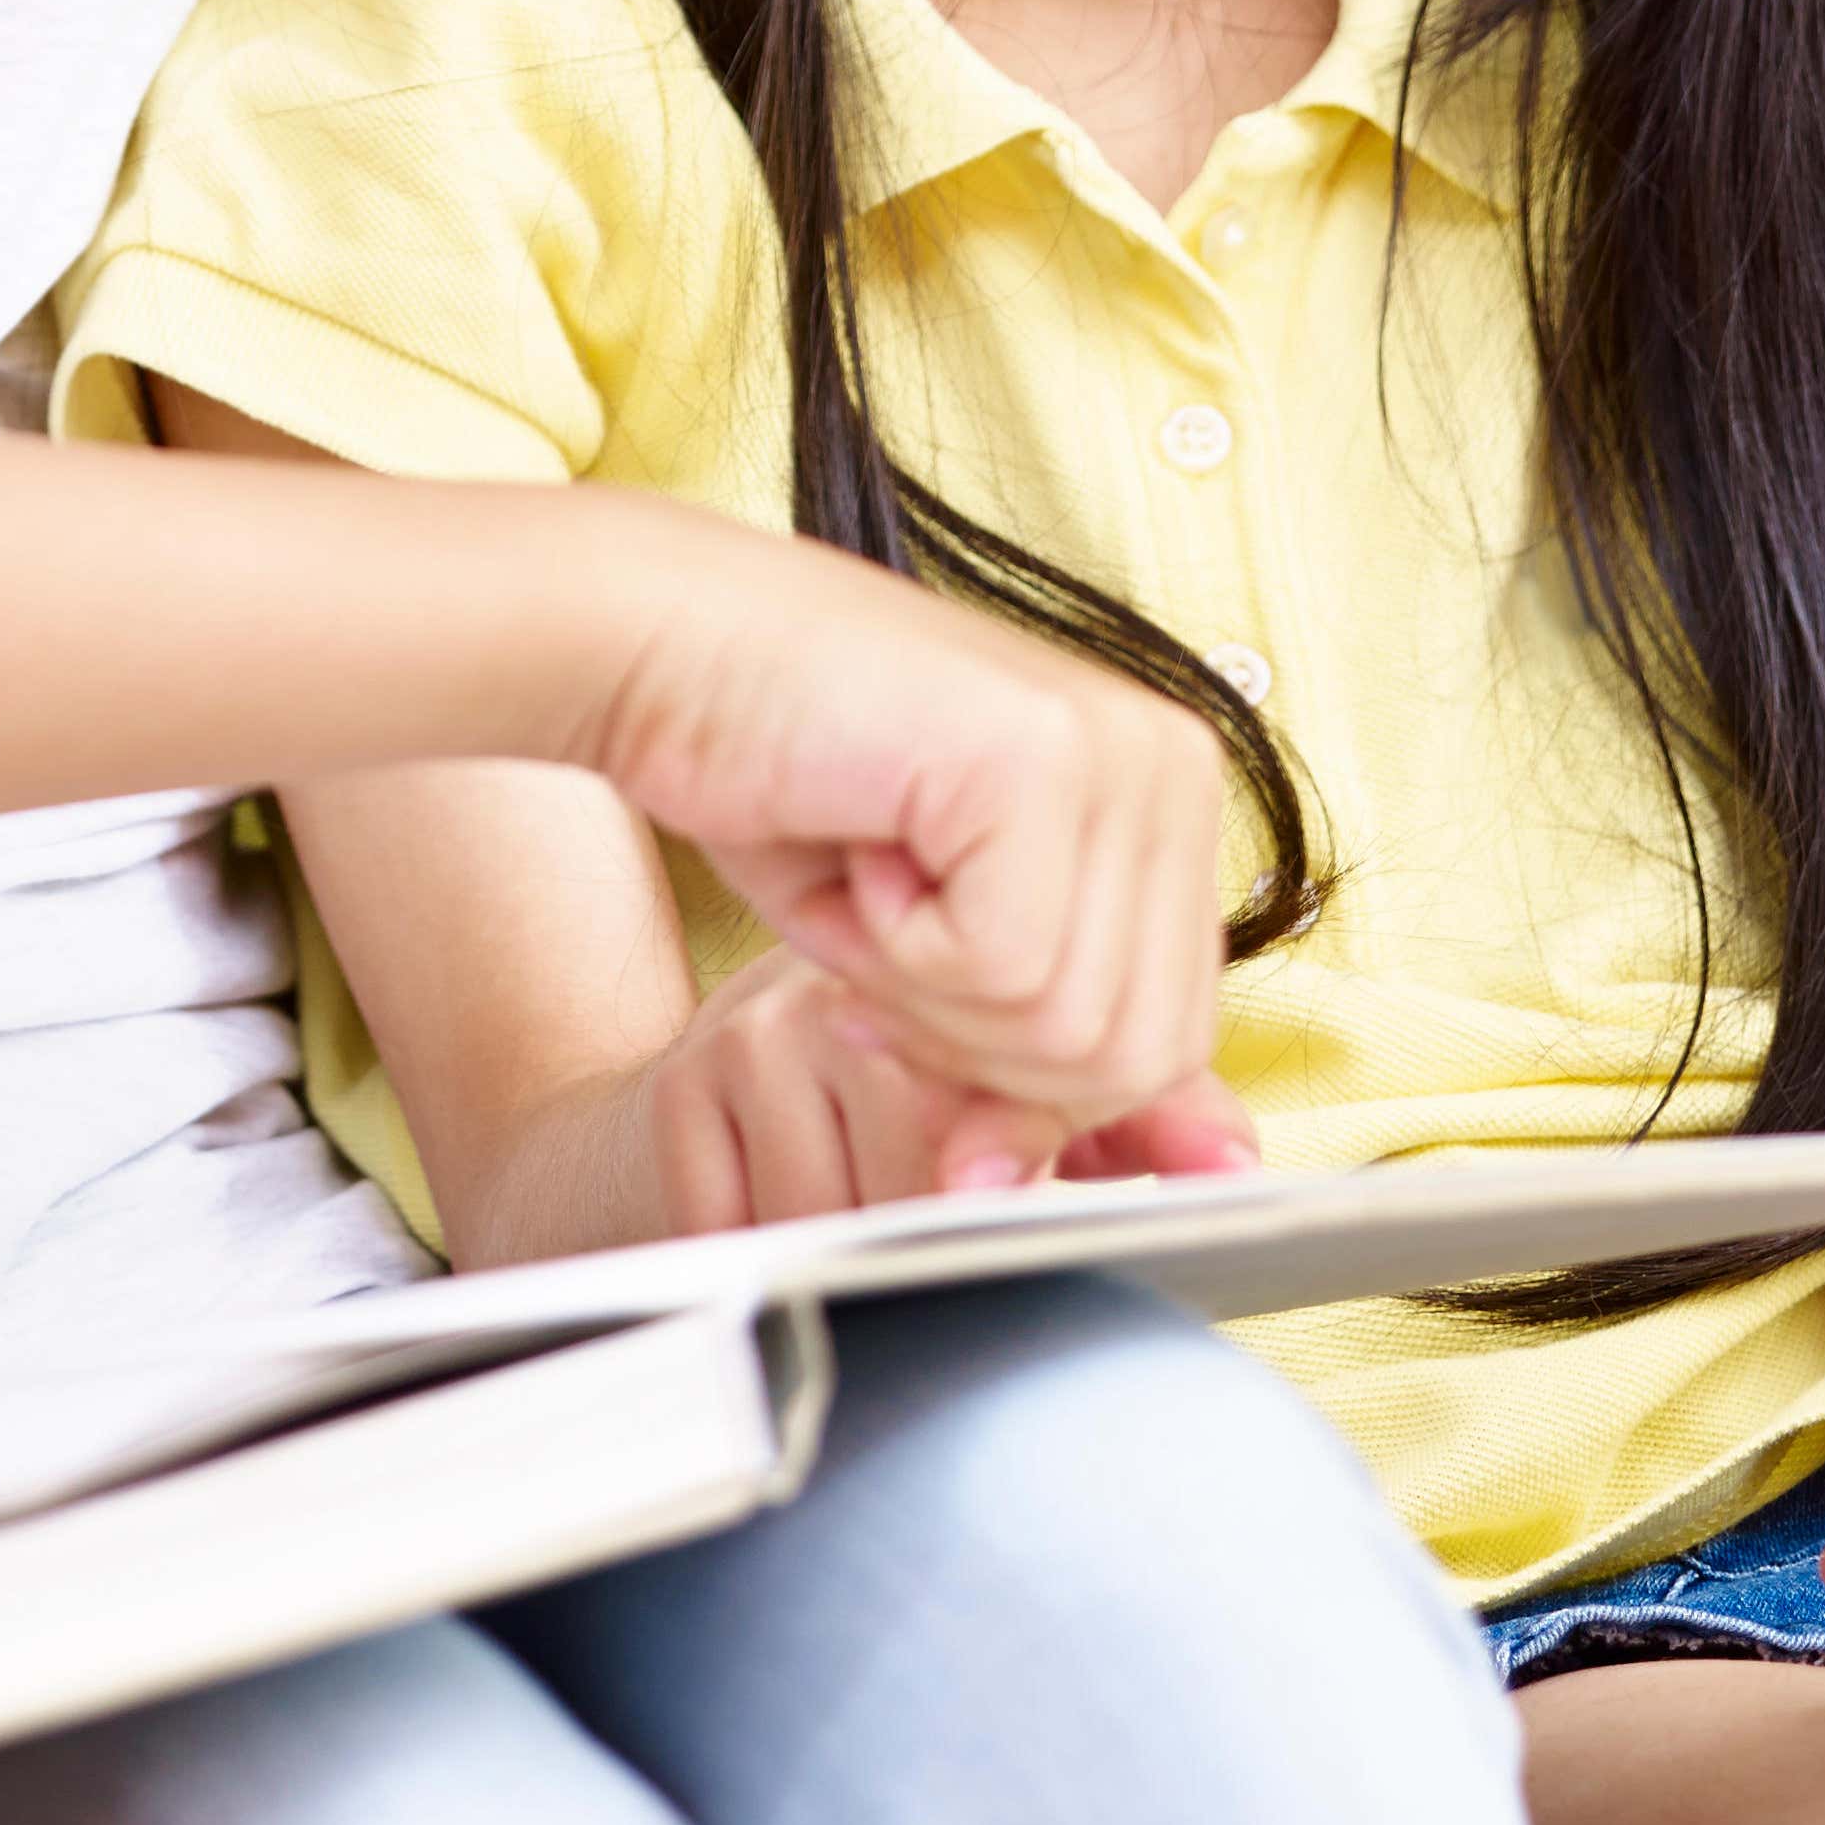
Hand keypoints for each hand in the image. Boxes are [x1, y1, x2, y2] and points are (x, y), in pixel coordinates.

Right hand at [571, 532, 1234, 1148]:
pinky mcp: (1042, 757)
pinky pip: (1000, 969)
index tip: (923, 1037)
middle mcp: (1173, 765)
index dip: (1033, 1086)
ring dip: (924, 996)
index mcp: (1169, 802)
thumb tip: (1152, 1169)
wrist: (652, 655)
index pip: (1173, 1042)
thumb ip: (1049, 1058)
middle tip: (882, 945)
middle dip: (978, 1051)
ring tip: (871, 878)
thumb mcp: (945, 956)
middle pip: (1137, 1053)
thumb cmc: (783, 787)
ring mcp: (1119, 752)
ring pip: (1069, 1024)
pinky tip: (861, 848)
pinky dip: (894, 949)